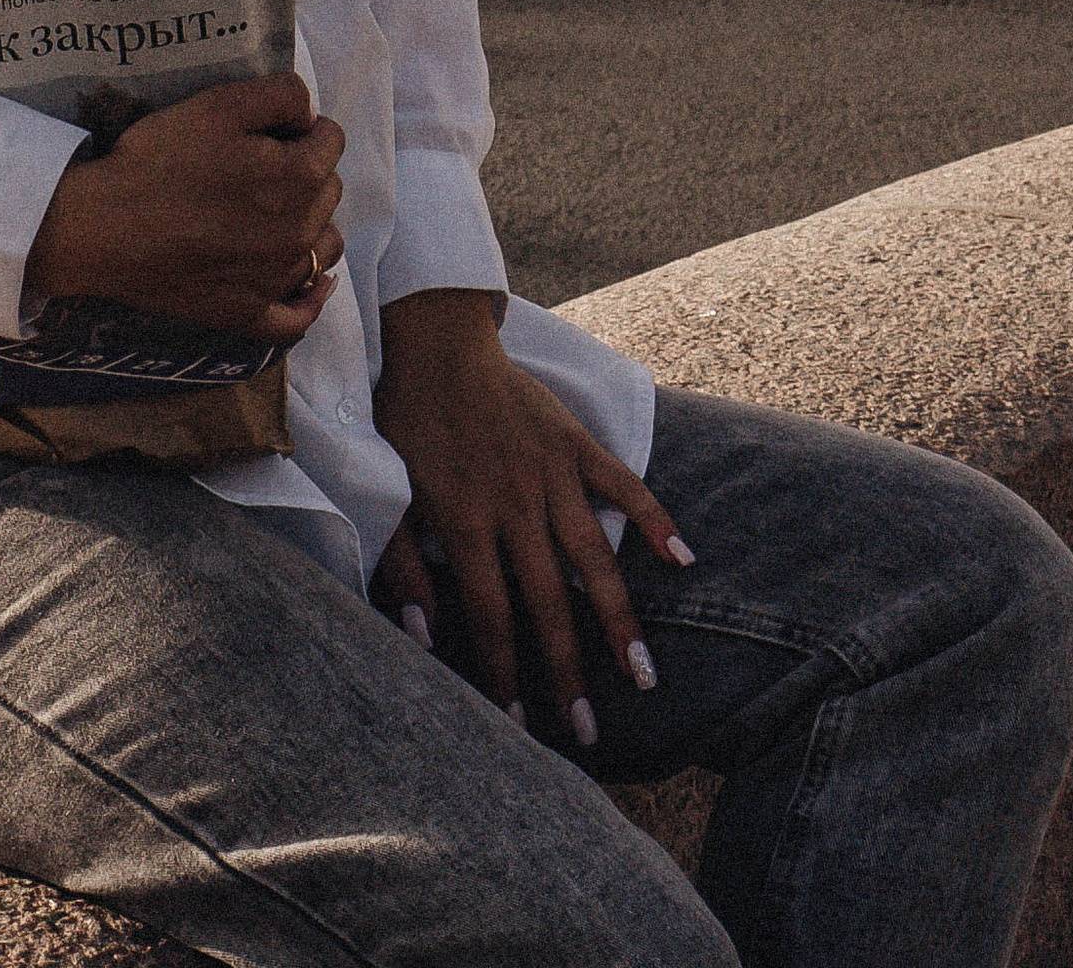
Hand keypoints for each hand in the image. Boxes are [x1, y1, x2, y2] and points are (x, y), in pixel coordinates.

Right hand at [23, 72, 343, 342]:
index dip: (302, 126)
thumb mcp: (220, 103)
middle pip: (329, 190)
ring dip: (313, 224)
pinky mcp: (247, 314)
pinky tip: (310, 284)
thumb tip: (309, 113)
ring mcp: (274, 279)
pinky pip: (298, 317)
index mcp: (299, 178)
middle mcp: (298, 233)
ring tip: (277, 211)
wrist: (103, 224)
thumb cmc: (159, 159)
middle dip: (307, 170)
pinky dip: (310, 299)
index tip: (269, 129)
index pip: (332, 140)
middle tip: (259, 164)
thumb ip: (281, 95)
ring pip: (323, 247)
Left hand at [371, 291, 692, 737]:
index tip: (520, 722)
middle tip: (590, 729)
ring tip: (642, 673)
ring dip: (619, 618)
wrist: (437, 342)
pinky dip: (655, 517)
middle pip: (549, 600)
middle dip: (568, 669)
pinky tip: (683, 559)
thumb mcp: (389, 491)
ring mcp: (551, 471)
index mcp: (465, 518)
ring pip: (595, 557)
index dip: (505, 671)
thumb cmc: (407, 422)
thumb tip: (420, 637)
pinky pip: (622, 483)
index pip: (492, 613)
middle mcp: (514, 501)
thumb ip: (401, 566)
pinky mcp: (575, 441)